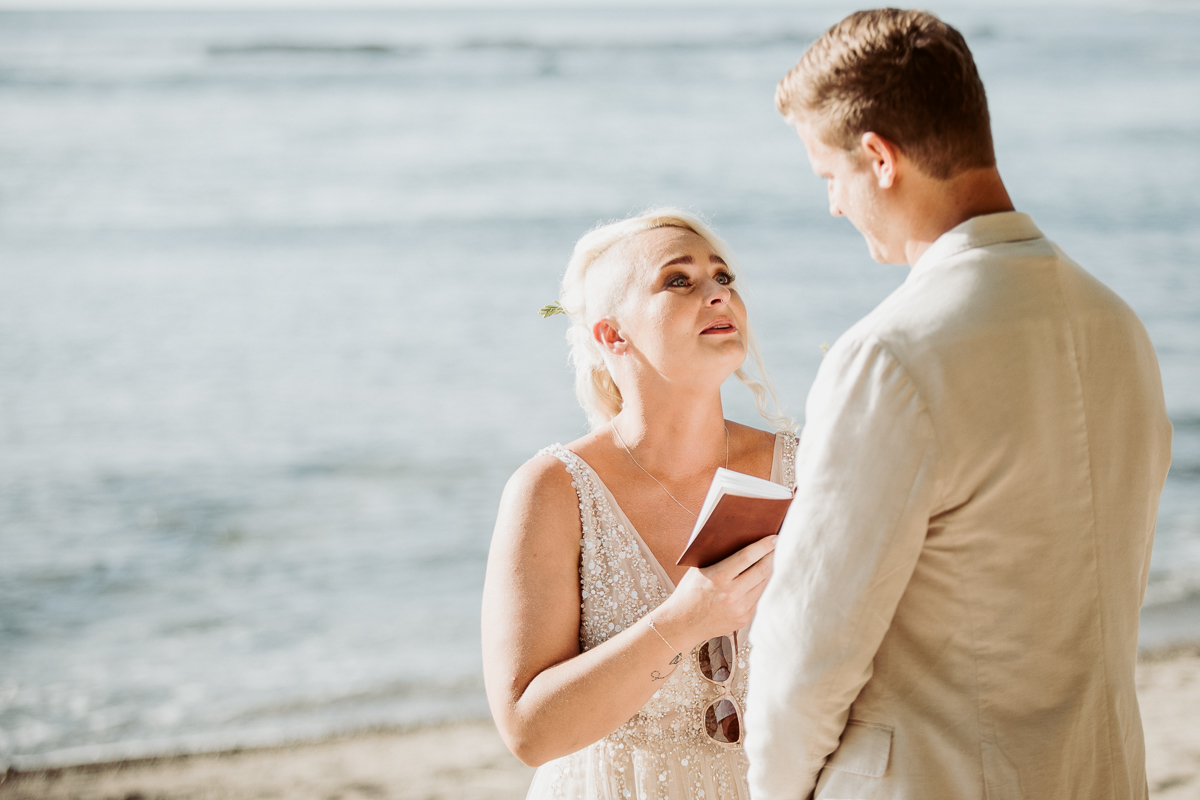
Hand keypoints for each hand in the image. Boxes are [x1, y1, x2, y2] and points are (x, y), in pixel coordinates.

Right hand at [657, 535, 776, 647]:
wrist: (682, 624)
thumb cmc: (689, 592)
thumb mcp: (698, 570)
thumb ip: (718, 557)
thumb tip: (741, 539)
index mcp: (717, 578)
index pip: (747, 557)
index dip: (764, 546)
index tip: (774, 538)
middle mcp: (730, 594)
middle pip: (761, 570)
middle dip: (772, 556)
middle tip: (777, 547)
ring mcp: (739, 609)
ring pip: (764, 585)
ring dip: (769, 571)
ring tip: (770, 561)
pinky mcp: (744, 619)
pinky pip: (758, 598)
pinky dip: (760, 587)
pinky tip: (758, 581)